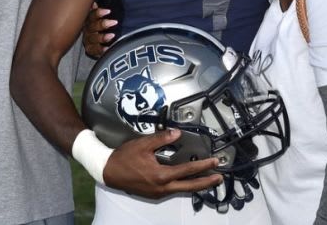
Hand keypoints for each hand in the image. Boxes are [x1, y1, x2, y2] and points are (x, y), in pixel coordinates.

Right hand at [82, 2, 117, 58]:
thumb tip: (95, 2)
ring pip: (92, 38)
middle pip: (92, 26)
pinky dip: (100, 50)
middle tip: (114, 22)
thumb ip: (97, 10)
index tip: (108, 11)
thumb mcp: (102, 16)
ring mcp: (88, 40)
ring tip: (112, 36)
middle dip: (102, 24)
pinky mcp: (90, 49)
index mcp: (89, 20)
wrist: (101, 40)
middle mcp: (87, 29)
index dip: (99, 13)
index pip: (92, 15)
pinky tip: (107, 49)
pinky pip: (93, 50)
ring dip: (102, 37)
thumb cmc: (103, 25)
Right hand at [102, 128, 222, 198]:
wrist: (108, 171)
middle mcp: (162, 187)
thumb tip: (176, 133)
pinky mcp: (153, 193)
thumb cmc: (123, 158)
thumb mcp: (143, 144)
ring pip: (182, 190)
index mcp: (161, 175)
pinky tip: (186, 181)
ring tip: (207, 179)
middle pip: (190, 187)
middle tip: (218, 177)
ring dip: (195, 185)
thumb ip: (161, 138)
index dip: (203, 166)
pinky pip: (173, 190)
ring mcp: (158, 192)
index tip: (214, 162)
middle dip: (206, 182)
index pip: (188, 170)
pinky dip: (183, 186)